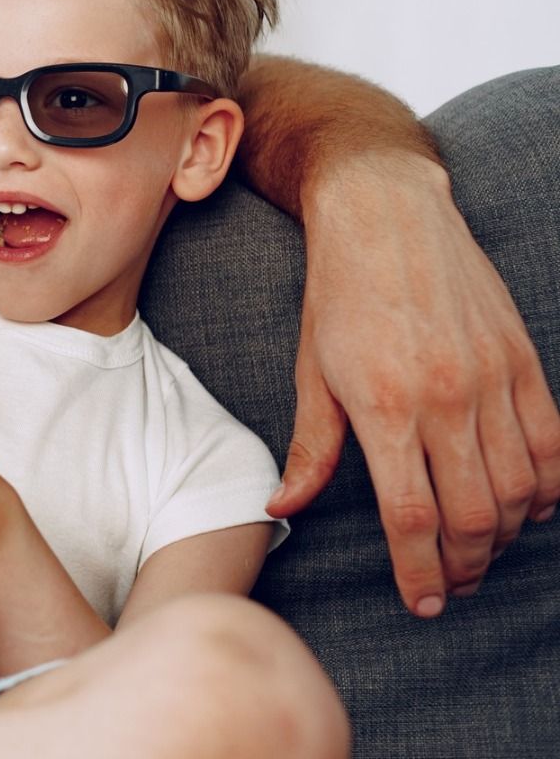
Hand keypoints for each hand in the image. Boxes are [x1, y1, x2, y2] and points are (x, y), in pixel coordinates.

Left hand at [269, 154, 559, 616]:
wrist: (385, 214)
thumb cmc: (337, 295)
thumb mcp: (310, 371)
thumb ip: (310, 448)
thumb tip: (284, 506)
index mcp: (383, 407)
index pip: (411, 517)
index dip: (419, 571)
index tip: (421, 602)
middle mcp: (444, 398)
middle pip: (474, 516)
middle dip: (465, 566)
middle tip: (452, 585)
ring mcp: (491, 380)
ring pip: (518, 490)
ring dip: (505, 536)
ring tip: (482, 553)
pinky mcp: (523, 361)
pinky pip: (551, 446)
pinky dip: (548, 489)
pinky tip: (530, 508)